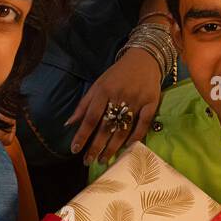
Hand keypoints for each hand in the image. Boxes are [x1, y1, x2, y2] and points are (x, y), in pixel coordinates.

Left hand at [66, 49, 163, 167]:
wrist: (144, 58)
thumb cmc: (117, 74)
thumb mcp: (98, 85)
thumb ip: (84, 104)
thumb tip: (69, 124)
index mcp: (104, 91)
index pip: (90, 117)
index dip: (82, 135)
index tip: (75, 150)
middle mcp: (119, 96)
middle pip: (106, 127)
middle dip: (96, 146)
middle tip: (89, 161)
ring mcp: (137, 101)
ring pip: (123, 129)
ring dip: (113, 147)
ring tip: (104, 159)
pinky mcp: (151, 103)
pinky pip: (143, 125)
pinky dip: (135, 137)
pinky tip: (126, 148)